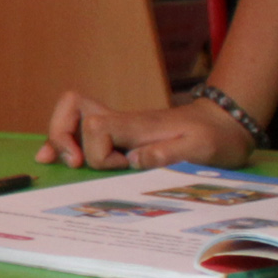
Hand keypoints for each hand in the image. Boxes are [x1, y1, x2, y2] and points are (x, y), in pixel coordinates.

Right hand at [36, 88, 249, 169]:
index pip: (96, 129)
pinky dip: (67, 141)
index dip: (100, 153)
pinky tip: (60, 158)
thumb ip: (166, 154)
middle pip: (72, 110)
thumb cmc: (216, 138)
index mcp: (136, 126)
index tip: (121, 167)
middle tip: (74, 164)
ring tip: (49, 160)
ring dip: (58, 137)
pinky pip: (84, 129)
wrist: (227, 123)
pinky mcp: (122, 134)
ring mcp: (120, 126)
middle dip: (61, 136)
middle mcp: (121, 122)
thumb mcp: (201, 150)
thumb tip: (131, 160)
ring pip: (73, 117)